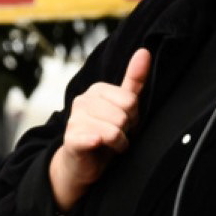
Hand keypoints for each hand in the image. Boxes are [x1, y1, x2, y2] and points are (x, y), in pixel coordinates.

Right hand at [49, 49, 151, 212]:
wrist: (81, 164)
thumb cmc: (105, 134)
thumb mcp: (122, 107)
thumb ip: (134, 81)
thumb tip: (144, 51)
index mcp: (96, 90)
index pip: (131, 100)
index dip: (133, 118)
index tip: (124, 124)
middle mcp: (82, 100)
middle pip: (124, 115)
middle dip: (126, 131)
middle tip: (116, 136)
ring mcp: (75, 118)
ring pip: (115, 129)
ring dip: (118, 144)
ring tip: (109, 145)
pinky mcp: (71, 138)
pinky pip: (97, 137)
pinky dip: (103, 144)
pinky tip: (98, 146)